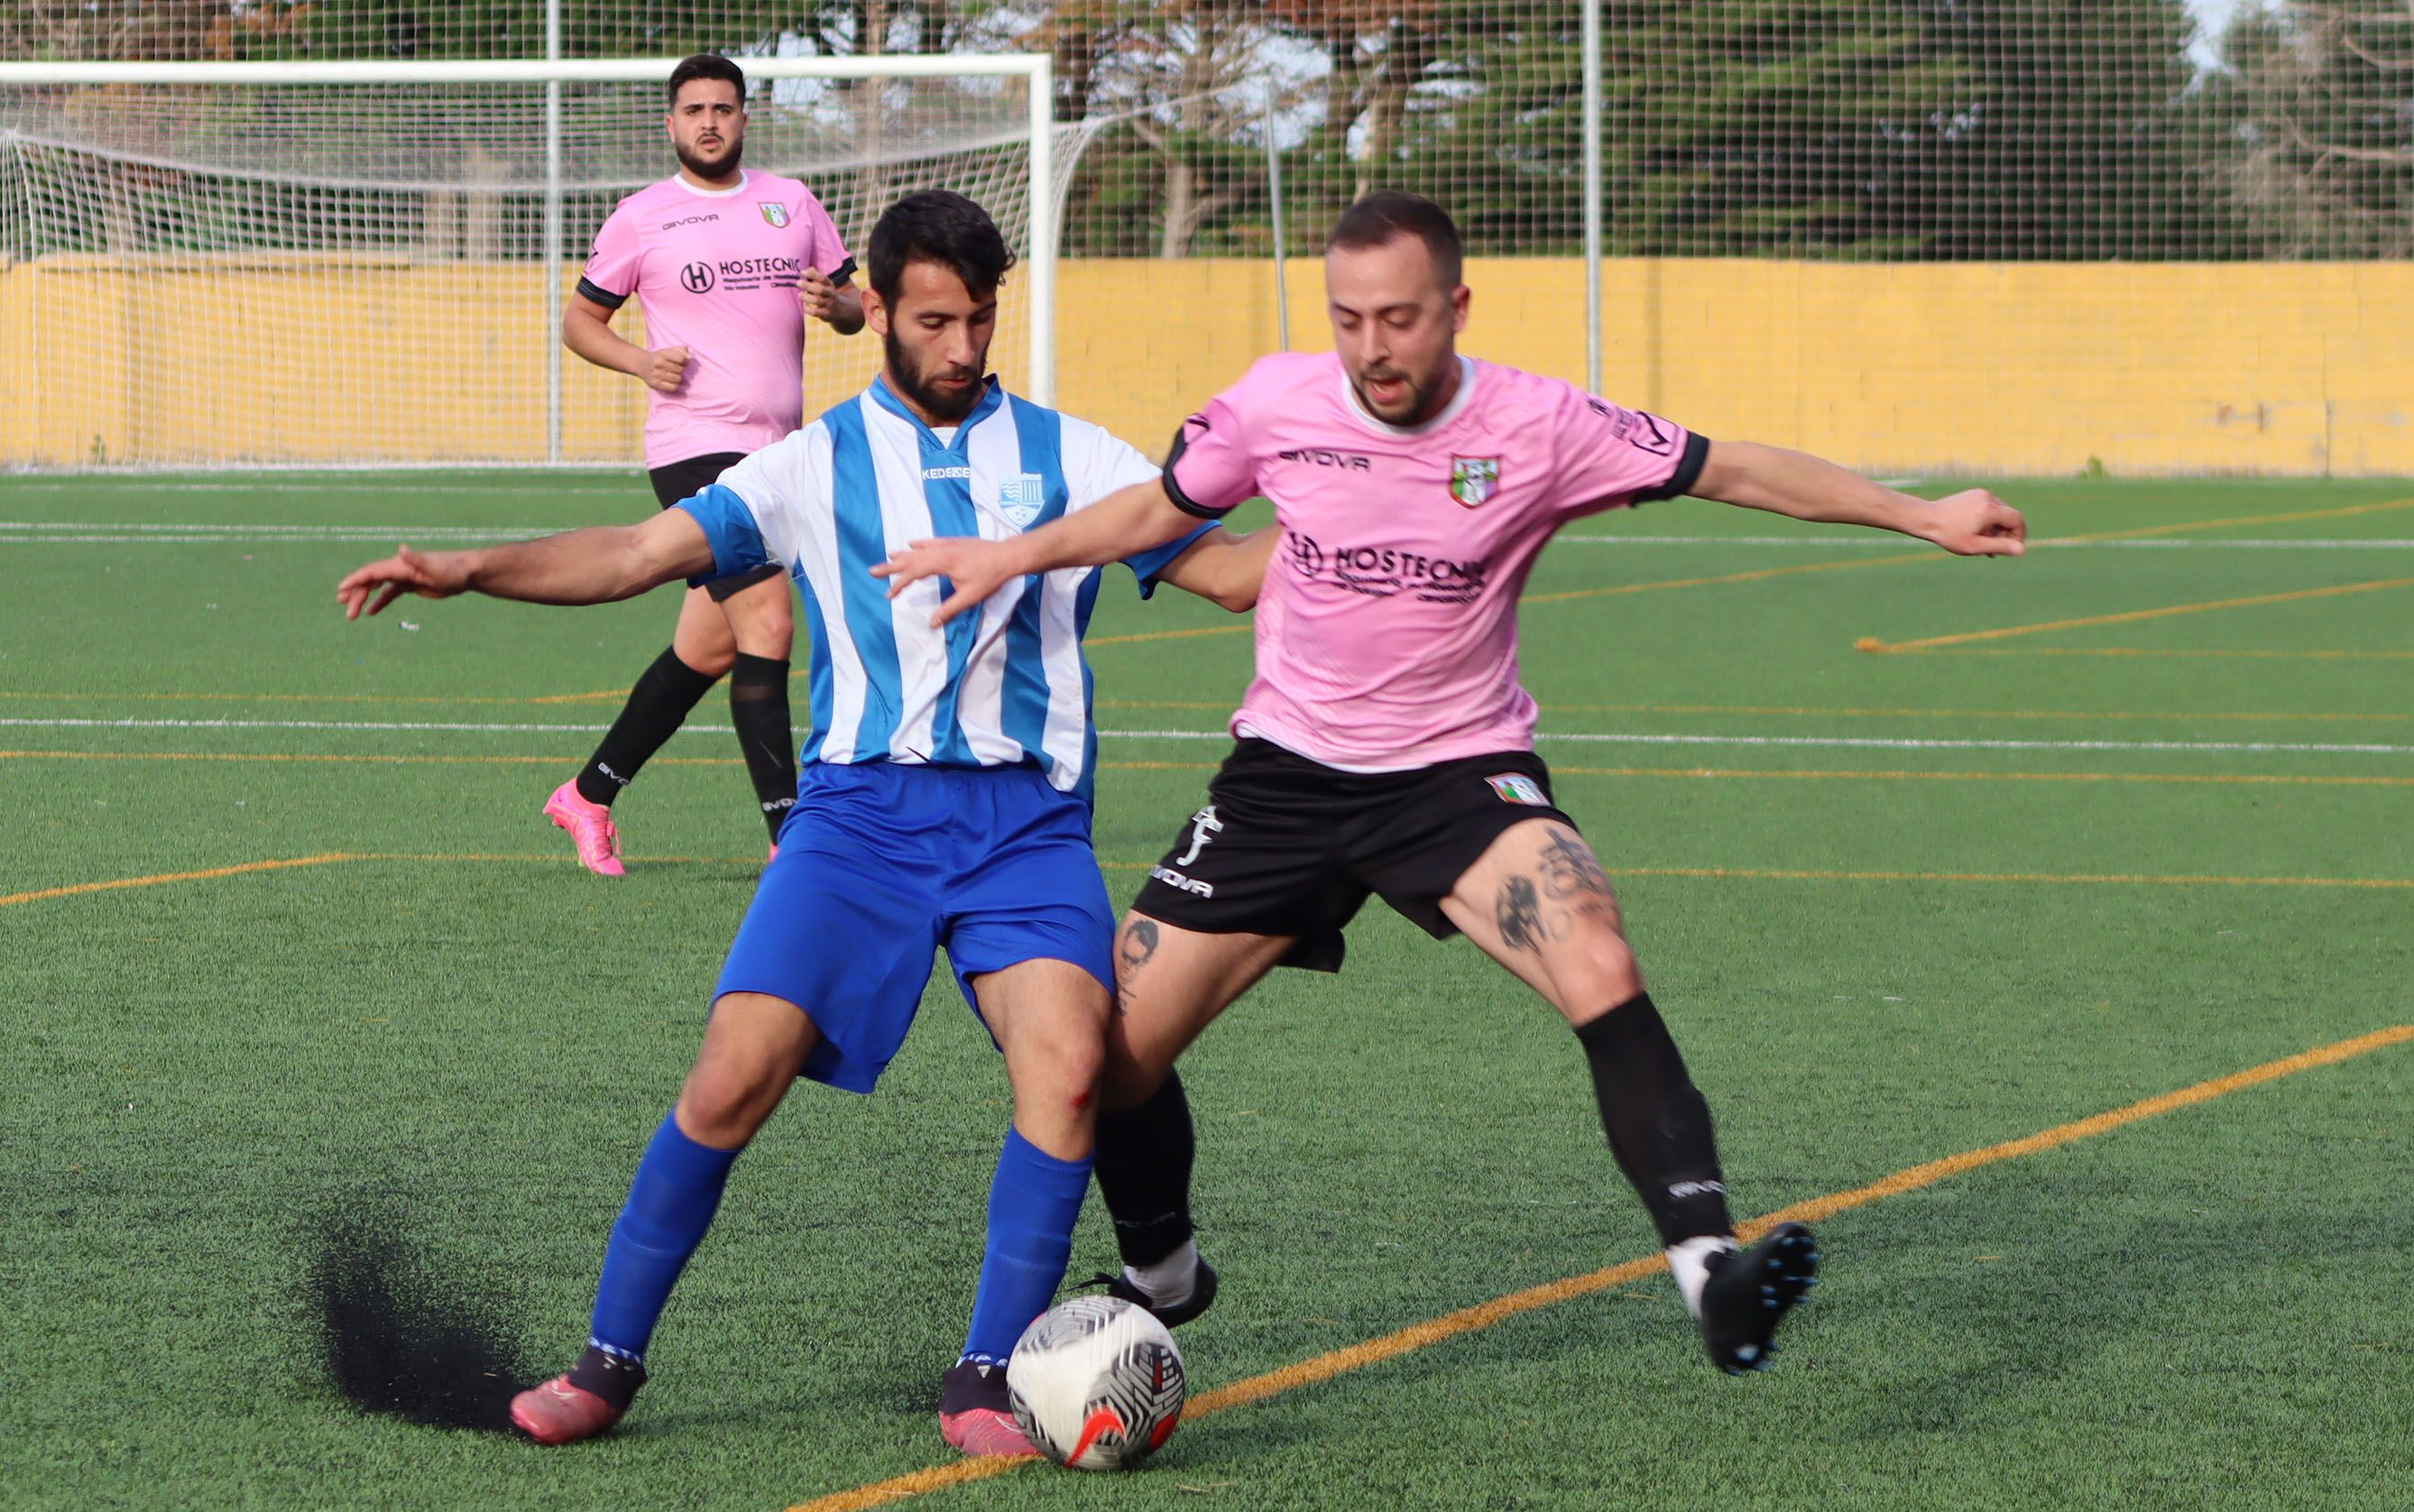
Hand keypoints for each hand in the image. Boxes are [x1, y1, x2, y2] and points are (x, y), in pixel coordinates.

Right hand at [336, 544, 474, 620]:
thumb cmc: (453, 569)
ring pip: (378, 588)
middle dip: (357, 596)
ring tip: (351, 615)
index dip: (355, 579)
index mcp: (400, 564)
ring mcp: (404, 577)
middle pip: (371, 581)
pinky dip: (380, 602)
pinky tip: (370, 613)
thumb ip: (417, 559)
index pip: (372, 571)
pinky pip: (390, 593)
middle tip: (348, 613)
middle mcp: (398, 568)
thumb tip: (401, 549)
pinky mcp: (411, 585)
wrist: (468, 572)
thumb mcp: (435, 567)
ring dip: (363, 599)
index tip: (341, 589)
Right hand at [643, 345, 689, 393]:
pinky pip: (673, 388)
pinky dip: (674, 385)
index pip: (681, 359)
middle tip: (674, 369)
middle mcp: (658, 364)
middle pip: (680, 370)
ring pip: (678, 379)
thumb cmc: (660, 357)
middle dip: (680, 369)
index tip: (681, 362)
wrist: (641, 364)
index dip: (684, 361)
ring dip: (677, 378)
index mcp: (662, 354)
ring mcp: (656, 375)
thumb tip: (690, 358)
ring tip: (671, 374)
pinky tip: (670, 381)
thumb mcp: (669, 350)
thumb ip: (682, 351)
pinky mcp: (655, 384)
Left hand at [799, 266, 840, 320]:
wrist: (841, 311)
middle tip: (798, 282)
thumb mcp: (825, 285)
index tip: (802, 272)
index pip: (823, 278)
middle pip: (820, 290)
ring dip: (806, 297)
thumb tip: (806, 269)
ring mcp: (828, 305)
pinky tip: (805, 305)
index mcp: (829, 286)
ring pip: (817, 301)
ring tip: (800, 294)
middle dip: (808, 286)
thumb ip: (816, 276)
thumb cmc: (827, 294)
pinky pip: (815, 312)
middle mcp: (830, 294)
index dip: (812, 274)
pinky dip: (807, 309)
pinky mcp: (826, 314)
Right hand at [872, 536, 1021, 625]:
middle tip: (872, 571)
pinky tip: (912, 544)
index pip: (913, 573)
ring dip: (902, 555)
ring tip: (888, 557)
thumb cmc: (990, 577)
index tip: (888, 596)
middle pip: (909, 558)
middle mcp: (939, 550)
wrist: (1007, 556)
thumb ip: (949, 609)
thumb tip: (932, 624)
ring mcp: (946, 544)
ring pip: (918, 549)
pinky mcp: (953, 542)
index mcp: (940, 562)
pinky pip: (930, 542)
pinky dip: (919, 544)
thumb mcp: (969, 596)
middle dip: (891, 567)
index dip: (899, 585)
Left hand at [1921, 489, 2026, 556]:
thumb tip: (2022, 550)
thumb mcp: (1975, 545)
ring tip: (1986, 546)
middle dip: (2006, 533)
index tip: (2012, 548)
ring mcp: (1980, 494)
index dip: (2019, 534)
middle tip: (1996, 551)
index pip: (2017, 519)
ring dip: (1997, 528)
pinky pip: (1989, 508)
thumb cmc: (1949, 534)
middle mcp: (1987, 498)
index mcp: (1990, 509)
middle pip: (2008, 515)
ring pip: (1999, 512)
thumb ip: (2000, 547)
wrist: (1926, 518)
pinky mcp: (1973, 494)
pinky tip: (1979, 534)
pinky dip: (1988, 521)